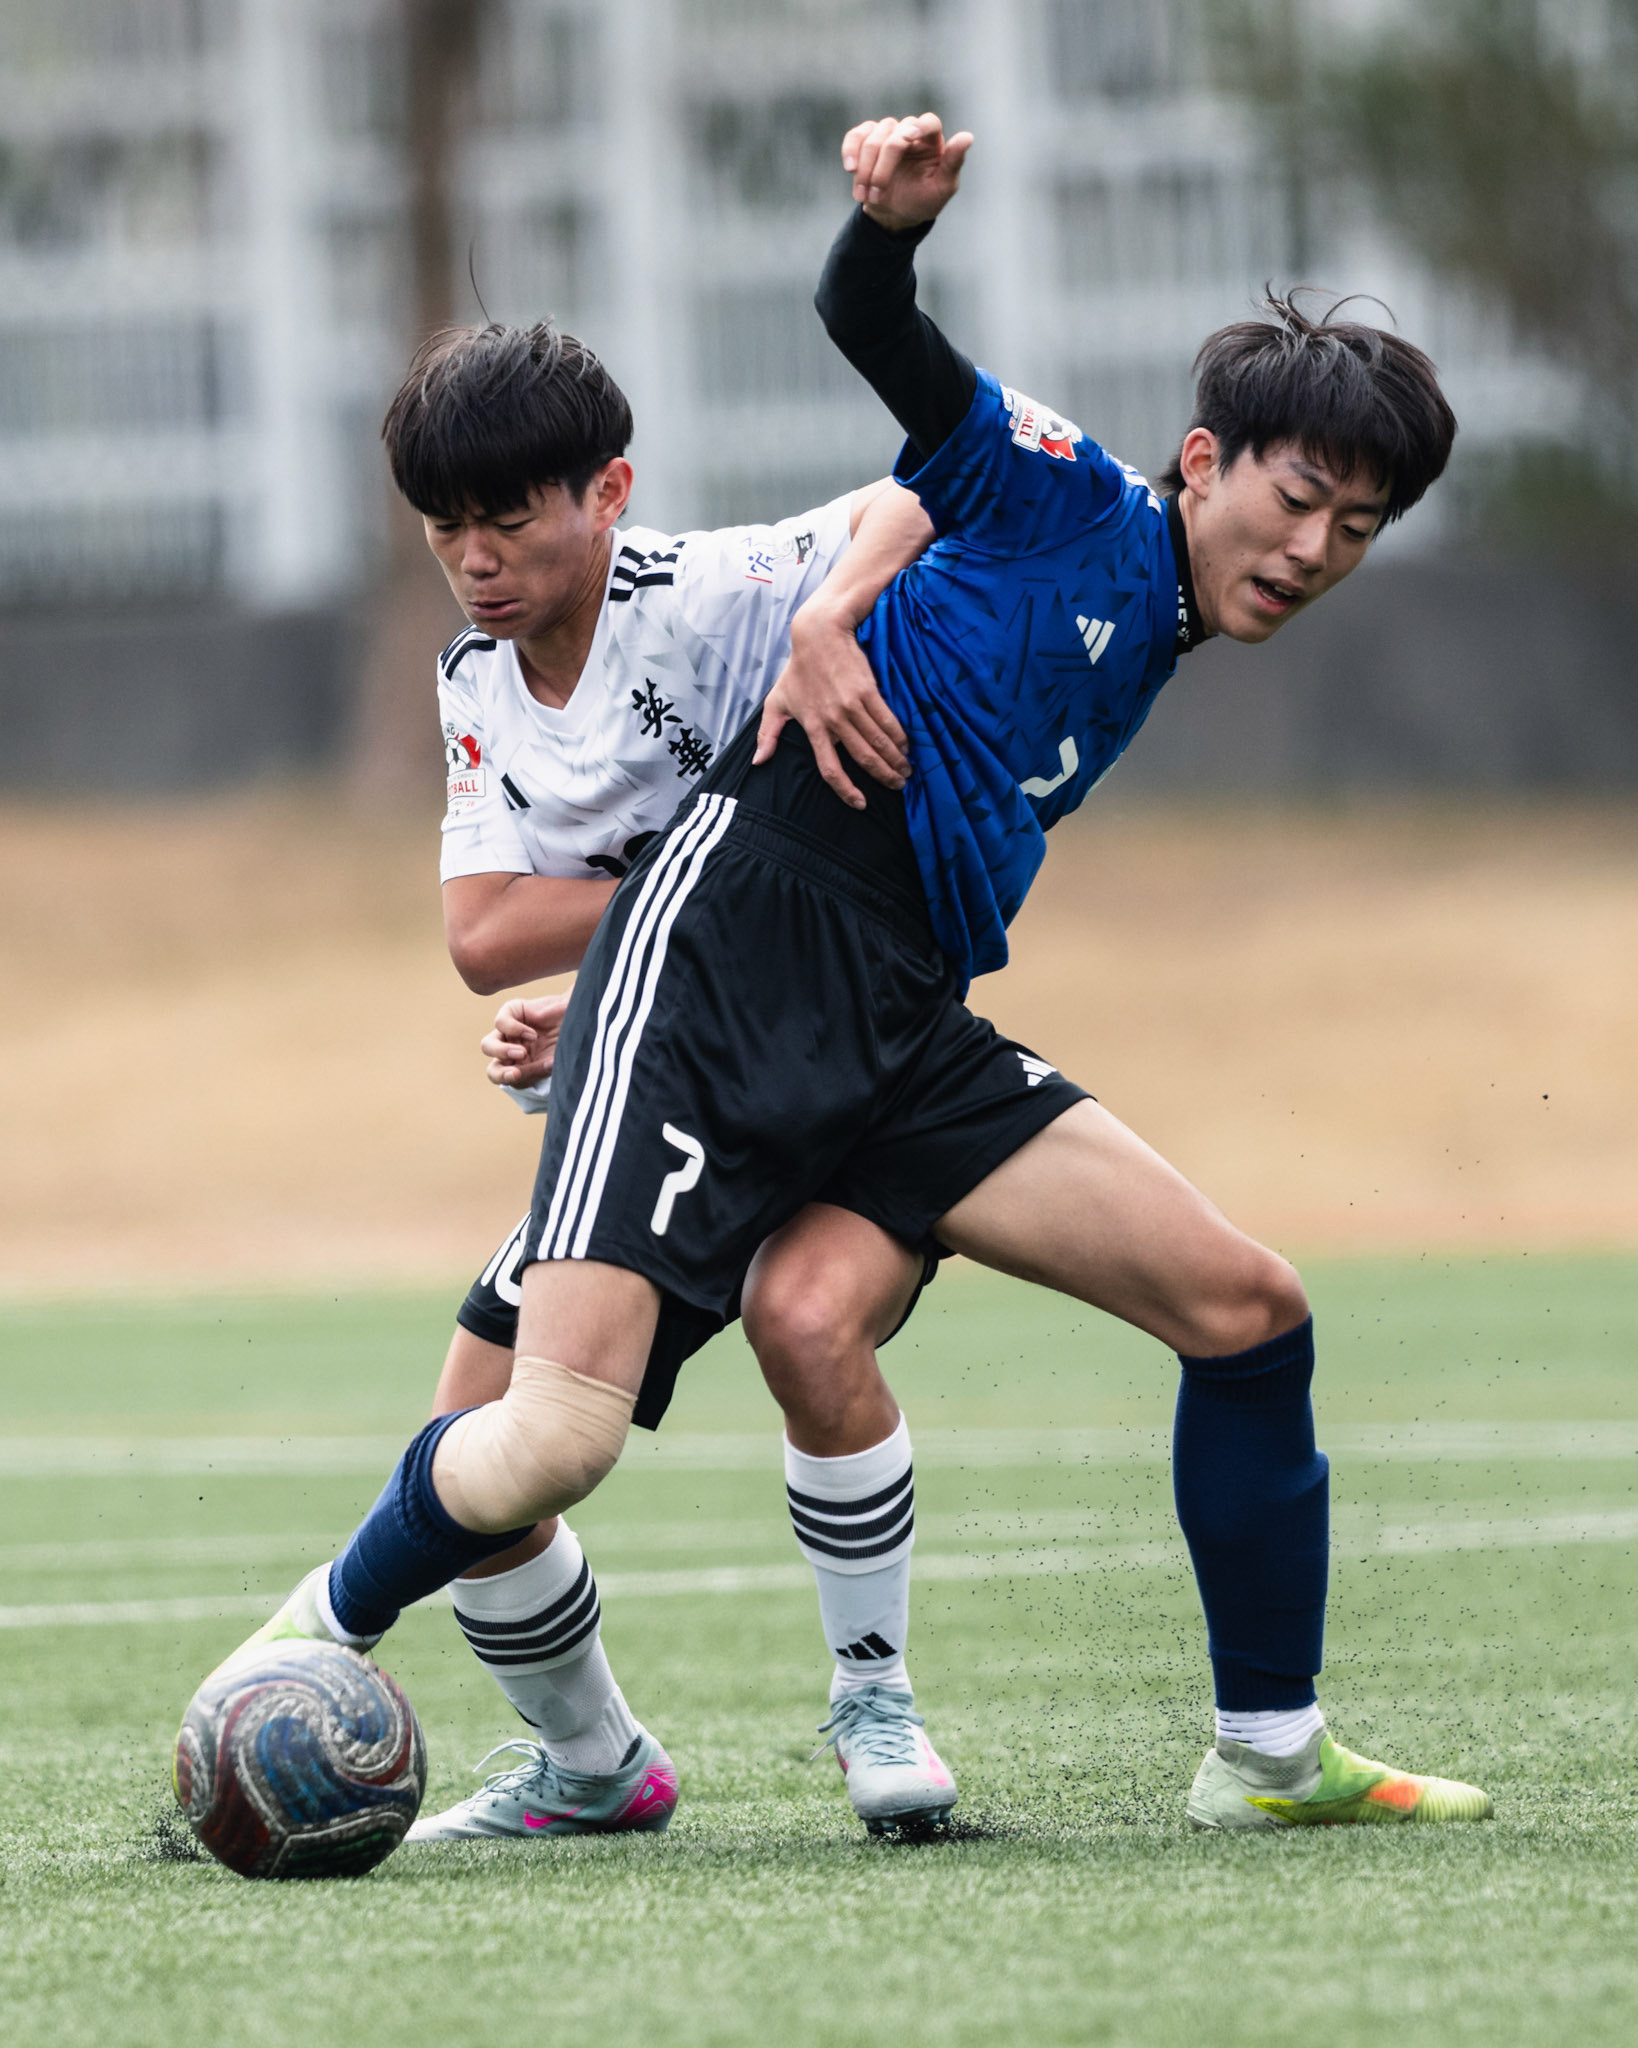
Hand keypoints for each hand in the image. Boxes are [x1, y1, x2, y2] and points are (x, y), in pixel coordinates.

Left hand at [482, 993, 569, 1087]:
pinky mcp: (511, 1011)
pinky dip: (514, 1030)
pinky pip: (500, 1023)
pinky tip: (532, 1034)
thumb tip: (520, 1074)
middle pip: (492, 1068)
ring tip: (522, 1052)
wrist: (582, 1015)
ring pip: (487, 1045)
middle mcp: (511, 1051)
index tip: (518, 1075)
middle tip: (515, 1072)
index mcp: (521, 1066)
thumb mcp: (556, 1060)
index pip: (503, 1078)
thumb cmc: (571, 1040)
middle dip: (500, 1073)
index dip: (507, 1079)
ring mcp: (509, 1032)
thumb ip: (538, 1071)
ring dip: (501, 1052)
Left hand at [753, 612, 908, 810]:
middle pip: (863, 758)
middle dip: (883, 776)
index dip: (845, 790)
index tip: (860, 803)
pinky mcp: (868, 691)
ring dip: (895, 760)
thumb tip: (758, 761)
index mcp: (813, 727)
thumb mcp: (776, 701)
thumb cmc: (798, 668)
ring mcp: (852, 705)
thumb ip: (767, 734)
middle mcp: (833, 720)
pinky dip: (899, 737)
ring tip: (906, 771)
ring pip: (879, 742)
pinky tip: (906, 746)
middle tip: (897, 786)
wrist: (818, 633)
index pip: (830, 768)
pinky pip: (888, 720)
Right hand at [841, 113, 972, 230]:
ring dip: (866, 168)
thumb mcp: (942, 189)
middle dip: (883, 165)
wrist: (896, 215)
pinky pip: (856, 136)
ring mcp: (887, 134)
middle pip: (895, 133)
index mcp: (931, 141)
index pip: (929, 122)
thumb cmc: (922, 202)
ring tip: (865, 195)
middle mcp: (909, 131)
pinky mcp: (866, 140)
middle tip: (877, 195)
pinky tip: (850, 168)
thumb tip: (968, 137)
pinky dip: (850, 150)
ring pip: (873, 136)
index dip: (919, 127)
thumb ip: (953, 163)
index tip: (908, 137)